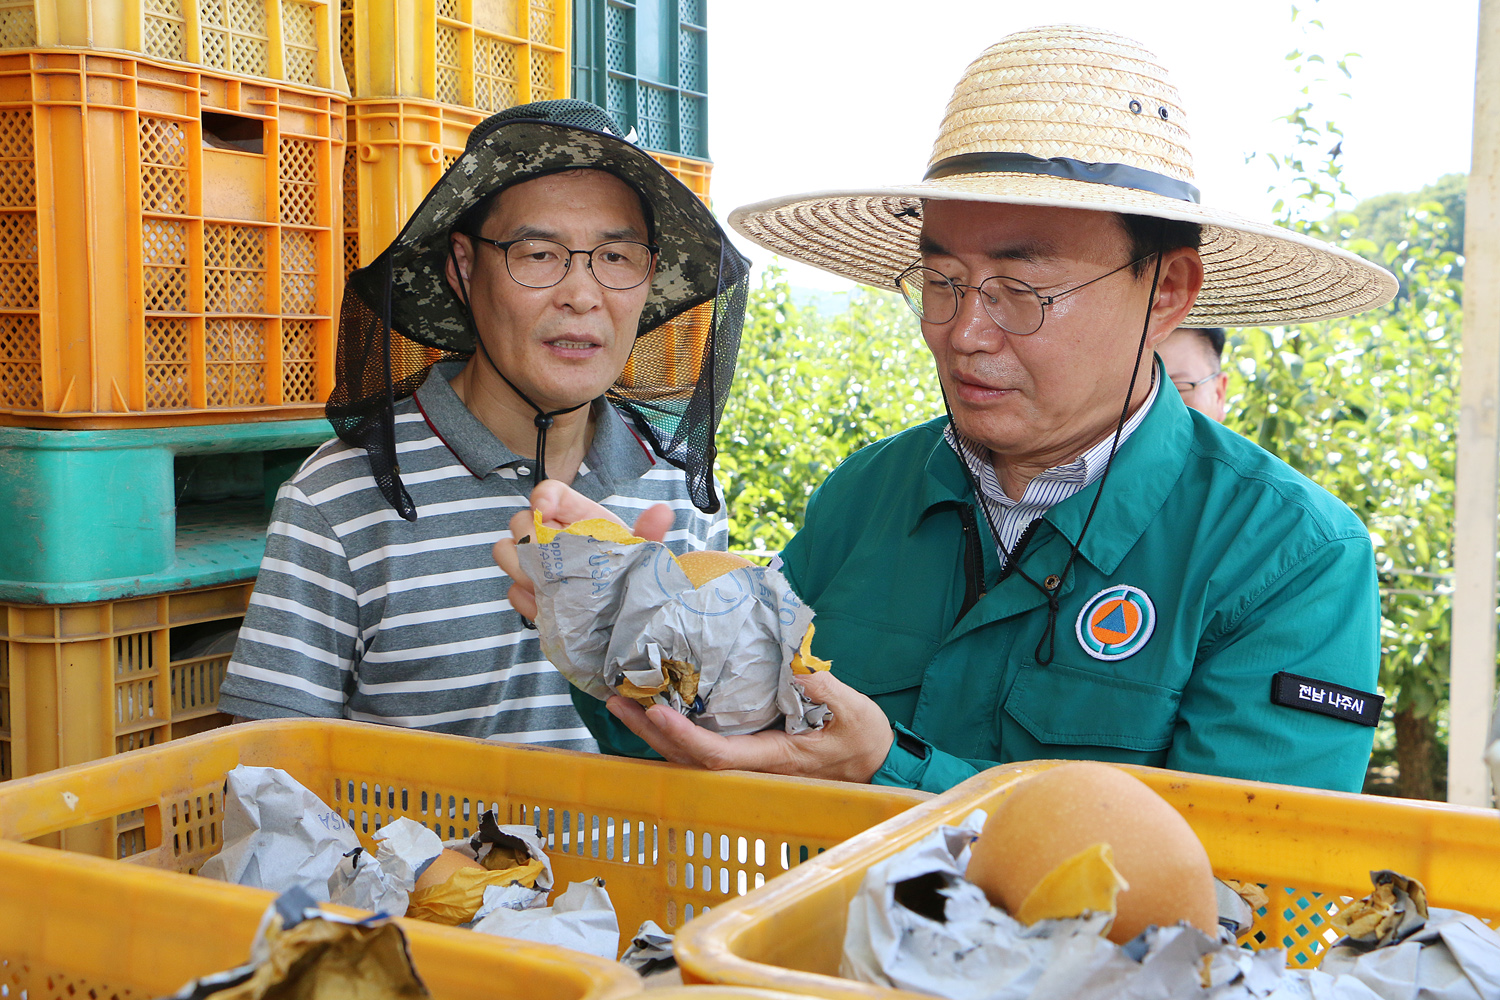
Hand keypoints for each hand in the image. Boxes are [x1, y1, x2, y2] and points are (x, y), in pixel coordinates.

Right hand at [492, 479, 674, 619]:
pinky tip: (551, 609)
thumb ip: (650, 532)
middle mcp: (552, 536)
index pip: (550, 493)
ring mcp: (538, 564)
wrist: (627, 611)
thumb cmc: (631, 571)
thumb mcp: (643, 552)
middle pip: (519, 521)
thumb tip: (662, 513)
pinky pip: (514, 593)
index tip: (544, 510)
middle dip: (529, 538)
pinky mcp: (532, 594)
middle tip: (552, 560)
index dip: (543, 497)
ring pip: (506, 553)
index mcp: (578, 517)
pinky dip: (528, 601)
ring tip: (552, 587)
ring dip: (523, 569)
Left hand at [605, 671, 894, 782]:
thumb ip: (824, 689)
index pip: (718, 756)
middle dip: (650, 732)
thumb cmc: (864, 740)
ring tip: (623, 702)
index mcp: (775, 760)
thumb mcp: (854, 711)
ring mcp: (748, 765)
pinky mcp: (748, 754)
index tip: (656, 712)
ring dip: (653, 732)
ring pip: (689, 757)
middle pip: (688, 759)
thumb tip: (793, 667)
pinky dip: (673, 731)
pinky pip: (702, 747)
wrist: (876, 765)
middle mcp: (753, 769)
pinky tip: (653, 711)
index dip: (683, 737)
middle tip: (617, 700)